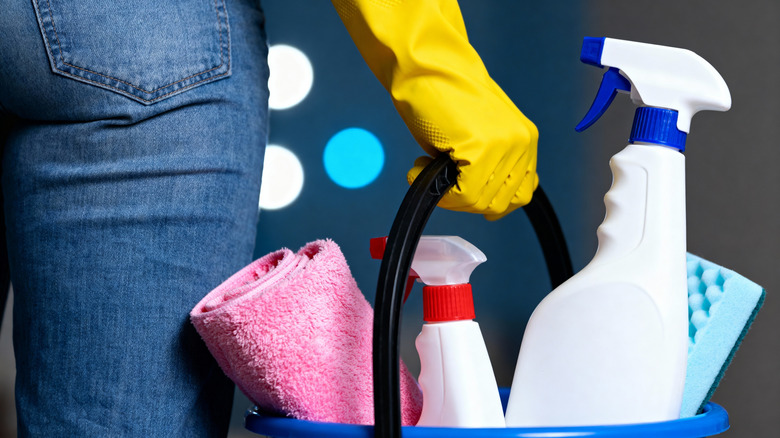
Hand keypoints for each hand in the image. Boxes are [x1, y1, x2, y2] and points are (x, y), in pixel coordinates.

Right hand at [332, 0, 538, 218]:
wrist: (424, 66)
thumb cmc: (441, 99)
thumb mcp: (478, 135)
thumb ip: (491, 165)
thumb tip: (488, 206)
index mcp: (525, 138)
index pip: (522, 194)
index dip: (491, 203)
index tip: (466, 195)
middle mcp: (522, 142)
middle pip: (501, 203)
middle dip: (466, 200)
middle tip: (441, 178)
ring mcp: (504, 145)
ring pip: (481, 202)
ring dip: (450, 196)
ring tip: (428, 166)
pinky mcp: (482, 148)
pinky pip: (465, 194)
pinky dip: (440, 192)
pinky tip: (421, 166)